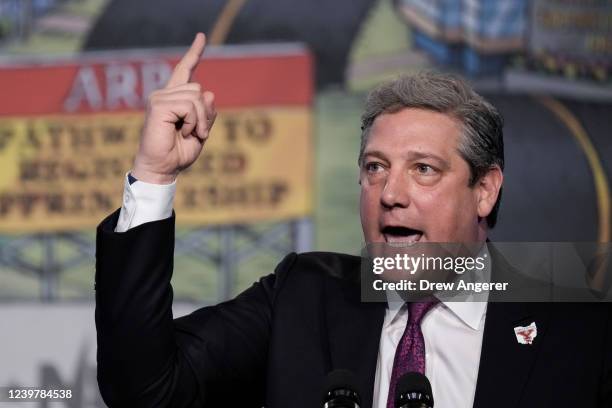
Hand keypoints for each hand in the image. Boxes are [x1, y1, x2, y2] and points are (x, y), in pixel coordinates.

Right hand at [132, 32, 215, 183]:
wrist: (163, 169)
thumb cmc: (178, 153)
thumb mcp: (200, 131)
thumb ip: (206, 113)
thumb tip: (209, 93)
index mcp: (174, 98)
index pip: (185, 70)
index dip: (194, 53)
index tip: (201, 36)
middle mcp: (164, 94)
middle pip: (199, 89)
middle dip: (205, 113)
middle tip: (199, 133)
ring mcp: (159, 98)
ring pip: (196, 96)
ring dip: (200, 120)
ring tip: (191, 134)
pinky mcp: (158, 105)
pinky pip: (189, 105)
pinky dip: (193, 122)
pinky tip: (185, 132)